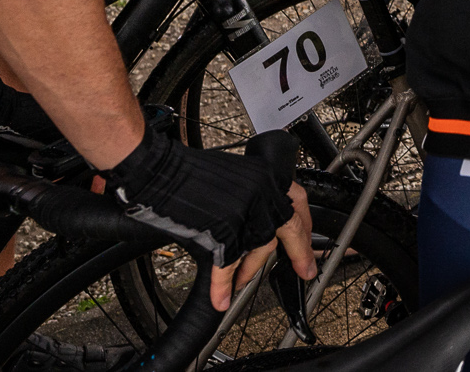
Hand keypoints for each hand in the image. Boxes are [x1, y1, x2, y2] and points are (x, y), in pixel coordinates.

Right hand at [103, 129, 314, 310]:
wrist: (161, 171)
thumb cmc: (190, 173)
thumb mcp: (237, 176)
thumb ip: (255, 195)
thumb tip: (262, 221)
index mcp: (267, 177)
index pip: (298, 202)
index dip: (305, 223)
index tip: (308, 238)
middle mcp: (262, 194)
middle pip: (290, 229)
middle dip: (300, 253)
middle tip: (305, 269)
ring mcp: (244, 214)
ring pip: (260, 250)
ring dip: (250, 271)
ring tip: (241, 283)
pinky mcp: (222, 233)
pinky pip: (227, 266)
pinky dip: (223, 285)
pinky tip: (220, 298)